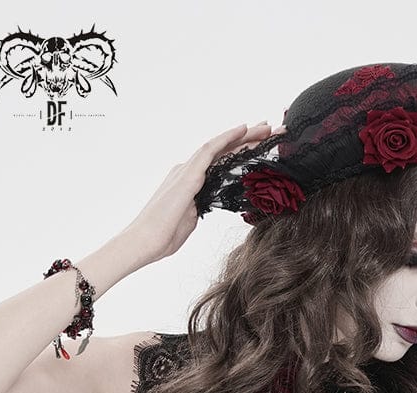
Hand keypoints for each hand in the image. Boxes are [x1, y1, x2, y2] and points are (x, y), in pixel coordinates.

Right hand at [120, 121, 282, 264]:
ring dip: (244, 135)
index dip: (242, 152)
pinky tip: (242, 130)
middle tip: (272, 129)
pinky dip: (227, 139)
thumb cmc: (164, 236)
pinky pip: (210, 152)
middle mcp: (188, 170)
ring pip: (220, 146)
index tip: (263, 145)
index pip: (222, 162)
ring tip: (265, 126)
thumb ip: (197, 207)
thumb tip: (201, 206)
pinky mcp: (188, 177)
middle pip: (224, 151)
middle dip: (249, 139)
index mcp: (191, 181)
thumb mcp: (189, 219)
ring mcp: (187, 171)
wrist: (144, 242)